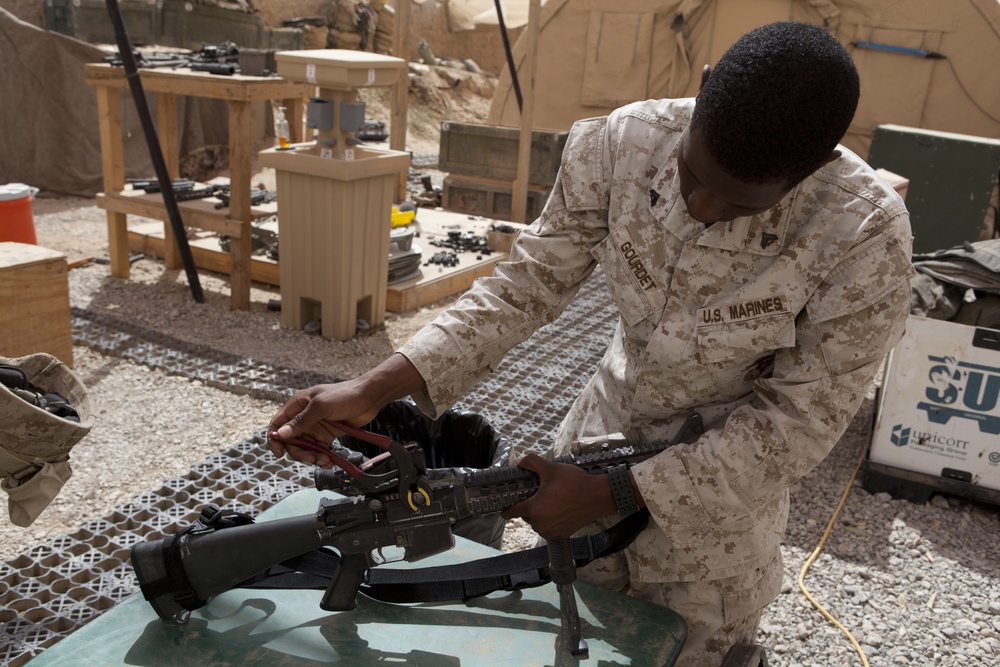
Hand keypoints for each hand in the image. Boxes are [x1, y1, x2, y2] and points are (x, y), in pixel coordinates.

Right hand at [267, 380, 378, 467]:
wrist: (369, 398)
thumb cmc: (345, 395)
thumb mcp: (321, 406)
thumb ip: (302, 420)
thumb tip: (281, 434)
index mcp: (297, 405)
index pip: (277, 424)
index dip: (275, 439)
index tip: (279, 453)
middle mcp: (303, 417)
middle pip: (290, 441)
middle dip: (299, 452)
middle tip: (311, 459)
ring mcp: (315, 427)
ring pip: (304, 448)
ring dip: (312, 457)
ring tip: (324, 461)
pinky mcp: (326, 435)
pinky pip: (318, 450)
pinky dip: (321, 458)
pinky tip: (329, 462)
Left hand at [501, 453, 616, 539]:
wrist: (598, 497)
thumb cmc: (575, 483)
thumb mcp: (551, 468)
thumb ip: (532, 463)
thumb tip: (520, 461)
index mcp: (534, 509)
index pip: (513, 512)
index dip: (507, 510)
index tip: (503, 510)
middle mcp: (540, 523)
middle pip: (527, 516)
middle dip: (530, 507)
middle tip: (540, 495)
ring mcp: (552, 531)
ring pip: (538, 523)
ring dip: (541, 515)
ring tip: (551, 501)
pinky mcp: (562, 534)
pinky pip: (549, 529)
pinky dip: (551, 522)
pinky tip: (559, 510)